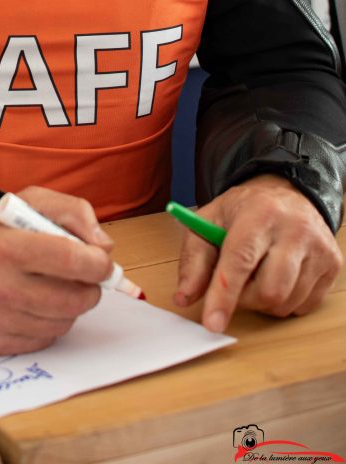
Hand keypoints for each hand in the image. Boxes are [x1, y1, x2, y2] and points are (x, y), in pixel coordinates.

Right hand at [0, 185, 113, 354]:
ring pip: (63, 323)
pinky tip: (36, 305)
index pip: (69, 258)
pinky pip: (45, 340)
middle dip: (90, 288)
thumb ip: (73, 211)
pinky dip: (50, 324)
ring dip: (70, 306)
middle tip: (84, 277)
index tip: (101, 261)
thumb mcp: (29, 203)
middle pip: (72, 298)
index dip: (97, 263)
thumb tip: (104, 247)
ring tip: (55, 287)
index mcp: (5, 243)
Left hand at [174, 175, 342, 331]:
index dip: (224, 295)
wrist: (287, 193)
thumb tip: (184, 297)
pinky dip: (285, 301)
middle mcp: (294, 229)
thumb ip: (194, 260)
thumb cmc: (244, 211)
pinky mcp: (332, 263)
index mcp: (259, 213)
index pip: (240, 260)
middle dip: (245, 299)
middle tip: (237, 282)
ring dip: (263, 302)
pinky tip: (278, 276)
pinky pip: (305, 305)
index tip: (212, 323)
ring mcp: (318, 247)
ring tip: (258, 273)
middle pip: (269, 290)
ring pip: (286, 302)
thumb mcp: (209, 222)